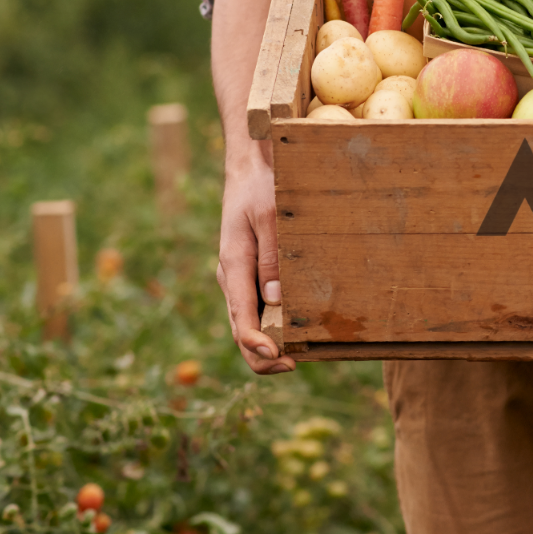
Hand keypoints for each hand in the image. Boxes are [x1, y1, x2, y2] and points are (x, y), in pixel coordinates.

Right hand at [216, 154, 296, 374]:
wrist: (249, 168)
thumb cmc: (261, 188)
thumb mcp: (270, 217)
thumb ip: (272, 258)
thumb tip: (276, 301)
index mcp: (233, 266)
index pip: (240, 319)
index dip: (258, 346)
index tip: (280, 358)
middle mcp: (232, 278)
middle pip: (241, 331)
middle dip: (264, 356)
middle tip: (295, 365)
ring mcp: (239, 278)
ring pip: (248, 323)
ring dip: (269, 344)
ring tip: (300, 355)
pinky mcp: (249, 274)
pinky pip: (256, 308)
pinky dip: (271, 326)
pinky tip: (295, 330)